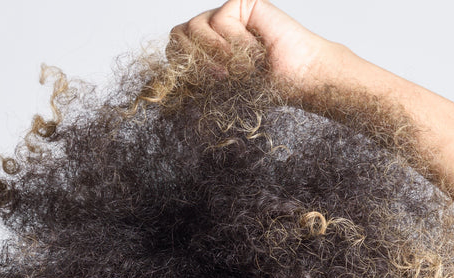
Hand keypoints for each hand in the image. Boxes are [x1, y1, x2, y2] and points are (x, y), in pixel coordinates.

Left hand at [169, 0, 350, 103]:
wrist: (296, 78)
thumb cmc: (265, 87)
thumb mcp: (221, 90)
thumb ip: (192, 83)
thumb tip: (158, 92)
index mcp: (202, 51)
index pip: (173, 51)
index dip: (181, 68)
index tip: (202, 85)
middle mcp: (210, 29)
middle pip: (176, 34)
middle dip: (196, 60)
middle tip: (224, 76)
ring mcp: (224, 14)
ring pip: (194, 28)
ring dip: (218, 55)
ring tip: (244, 65)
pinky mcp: (239, 3)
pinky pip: (219, 22)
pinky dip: (237, 43)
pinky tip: (256, 48)